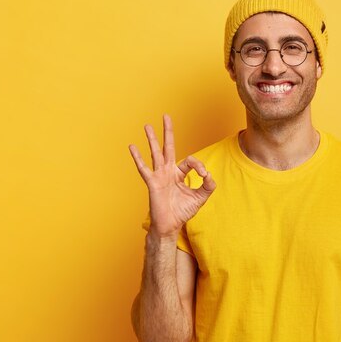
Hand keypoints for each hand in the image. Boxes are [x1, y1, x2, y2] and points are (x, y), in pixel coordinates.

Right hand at [129, 114, 215, 238]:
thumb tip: (209, 174)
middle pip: (168, 147)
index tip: (204, 176)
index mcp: (179, 174)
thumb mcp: (201, 197)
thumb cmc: (183, 211)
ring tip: (147, 125)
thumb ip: (208, 186)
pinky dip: (138, 158)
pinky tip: (132, 146)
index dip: (199, 166)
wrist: (170, 225)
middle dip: (168, 132)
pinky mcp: (152, 183)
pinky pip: (144, 168)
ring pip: (156, 153)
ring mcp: (159, 176)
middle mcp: (168, 172)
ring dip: (152, 139)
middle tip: (166, 116)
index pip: (190, 161)